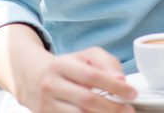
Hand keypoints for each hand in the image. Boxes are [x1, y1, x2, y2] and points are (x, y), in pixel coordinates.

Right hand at [0, 24, 136, 112]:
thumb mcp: (85, 56)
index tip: (132, 93)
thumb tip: (120, 79)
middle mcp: (51, 85)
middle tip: (129, 110)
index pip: (92, 76)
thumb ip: (106, 63)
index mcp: (62, 65)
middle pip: (87, 99)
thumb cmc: (66, 67)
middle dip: (112, 107)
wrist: (32, 79)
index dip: (114, 86)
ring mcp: (46, 104)